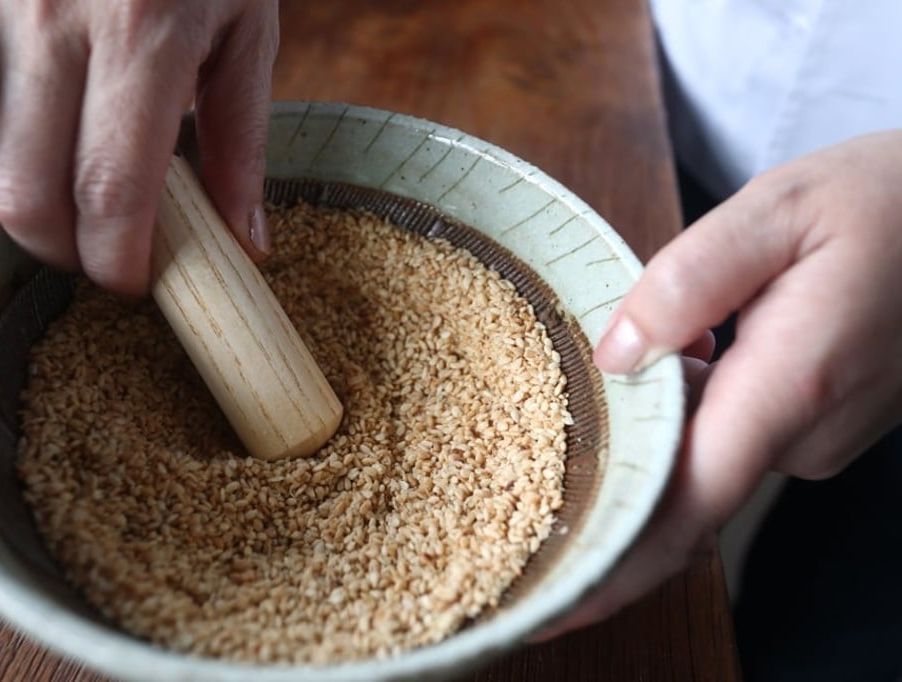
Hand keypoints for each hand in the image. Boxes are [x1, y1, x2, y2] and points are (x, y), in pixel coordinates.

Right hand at [0, 0, 277, 294]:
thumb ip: (241, 140)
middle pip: (17, 184)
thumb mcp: (248, 29)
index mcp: (145, 32)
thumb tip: (244, 242)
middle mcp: (50, 8)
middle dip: (56, 243)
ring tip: (33, 175)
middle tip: (89, 244)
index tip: (129, 279)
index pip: (110, 193)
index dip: (114, 261)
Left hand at [536, 130, 901, 638]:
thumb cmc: (885, 201)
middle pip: (679, 484)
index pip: (687, 509)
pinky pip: (734, 435)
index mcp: (790, 385)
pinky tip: (686, 357)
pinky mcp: (821, 426)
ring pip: (703, 454)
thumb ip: (686, 284)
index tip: (556, 603)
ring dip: (654, 427)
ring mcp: (820, 437)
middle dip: (612, 475)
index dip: (617, 564)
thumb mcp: (776, 212)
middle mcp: (807, 433)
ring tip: (631, 364)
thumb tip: (615, 357)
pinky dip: (692, 412)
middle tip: (547, 451)